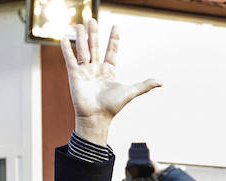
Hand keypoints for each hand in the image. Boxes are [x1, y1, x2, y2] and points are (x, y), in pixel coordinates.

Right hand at [60, 19, 160, 143]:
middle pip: (95, 47)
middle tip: (93, 20)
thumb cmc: (112, 107)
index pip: (111, 51)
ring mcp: (85, 71)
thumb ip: (144, 86)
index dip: (114, 40)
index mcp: (109, 71)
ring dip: (81, 38)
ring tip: (80, 24)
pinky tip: (64, 38)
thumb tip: (161, 82)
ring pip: (83, 50)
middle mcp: (96, 69)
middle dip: (94, 34)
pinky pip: (70, 59)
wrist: (97, 117)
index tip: (116, 26)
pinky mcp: (74, 75)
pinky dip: (66, 49)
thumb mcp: (130, 92)